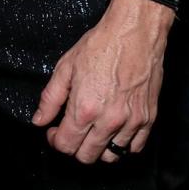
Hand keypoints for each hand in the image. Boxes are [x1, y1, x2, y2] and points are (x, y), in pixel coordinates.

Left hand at [31, 0, 172, 163]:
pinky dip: (123, 145)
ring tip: (93, 132)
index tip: (55, 132)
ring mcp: (131, 122)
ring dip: (98, 149)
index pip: (66, 145)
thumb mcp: (66, 67)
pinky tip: (114, 131)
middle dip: (75, 148)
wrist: (135, 33)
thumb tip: (40, 120)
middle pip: (87, 156)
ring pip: (111, 156)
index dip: (56, 141)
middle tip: (72, 132)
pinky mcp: (148, 118)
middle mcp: (108, 120)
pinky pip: (135, 147)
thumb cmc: (101, 45)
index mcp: (85, 109)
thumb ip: (50, 98)